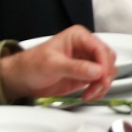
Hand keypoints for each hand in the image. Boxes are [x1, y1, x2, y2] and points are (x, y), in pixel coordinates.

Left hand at [0, 25, 114, 101]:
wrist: (23, 79)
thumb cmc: (31, 65)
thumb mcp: (52, 64)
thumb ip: (76, 68)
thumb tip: (97, 70)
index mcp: (78, 37)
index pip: (100, 48)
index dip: (103, 64)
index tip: (101, 78)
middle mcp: (85, 48)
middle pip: (108, 60)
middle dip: (104, 75)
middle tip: (96, 87)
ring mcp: (87, 62)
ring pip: (107, 72)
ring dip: (102, 85)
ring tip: (89, 93)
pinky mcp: (86, 75)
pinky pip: (101, 82)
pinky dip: (99, 90)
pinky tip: (89, 95)